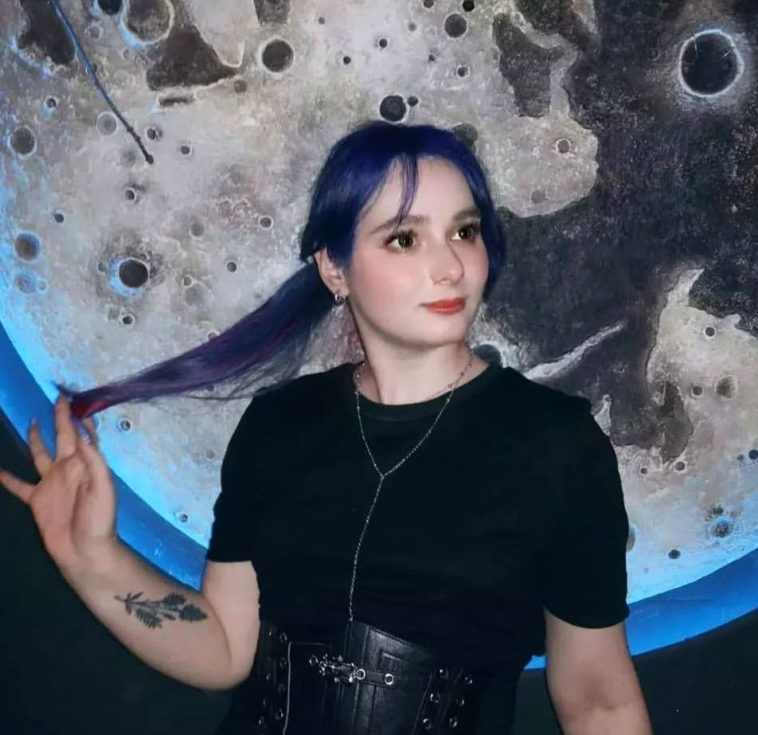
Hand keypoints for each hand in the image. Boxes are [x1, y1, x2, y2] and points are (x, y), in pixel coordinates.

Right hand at [0, 396, 117, 573]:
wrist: (84, 551)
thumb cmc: (99, 520)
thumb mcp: (103, 488)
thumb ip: (93, 461)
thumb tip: (83, 433)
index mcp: (85, 464)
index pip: (83, 434)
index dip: (79, 418)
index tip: (74, 399)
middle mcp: (68, 469)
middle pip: (62, 437)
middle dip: (60, 418)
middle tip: (57, 398)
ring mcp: (51, 483)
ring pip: (40, 454)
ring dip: (36, 438)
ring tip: (30, 420)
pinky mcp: (37, 500)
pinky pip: (19, 486)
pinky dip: (7, 478)